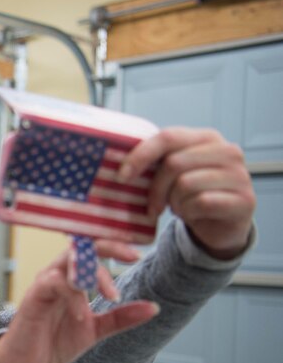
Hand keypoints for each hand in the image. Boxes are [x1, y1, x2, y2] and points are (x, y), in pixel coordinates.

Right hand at [0, 241, 158, 362]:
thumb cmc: (54, 342)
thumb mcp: (95, 330)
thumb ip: (120, 318)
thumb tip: (154, 307)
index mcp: (74, 279)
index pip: (95, 251)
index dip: (116, 247)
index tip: (137, 255)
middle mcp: (59, 275)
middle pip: (83, 246)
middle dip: (109, 247)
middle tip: (131, 257)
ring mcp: (45, 283)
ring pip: (70, 259)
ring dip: (93, 273)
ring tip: (111, 295)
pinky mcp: (34, 296)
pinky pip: (55, 283)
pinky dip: (73, 296)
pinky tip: (81, 315)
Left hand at [118, 127, 254, 259]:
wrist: (222, 224)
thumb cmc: (192, 195)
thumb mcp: (175, 174)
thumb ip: (158, 161)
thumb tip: (120, 167)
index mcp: (206, 138)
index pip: (168, 137)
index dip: (141, 155)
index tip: (122, 176)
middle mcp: (227, 151)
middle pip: (173, 164)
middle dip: (156, 189)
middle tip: (153, 206)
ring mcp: (239, 175)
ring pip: (186, 185)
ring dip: (174, 203)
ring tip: (180, 207)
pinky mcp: (243, 200)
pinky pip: (201, 203)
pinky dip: (189, 213)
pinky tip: (193, 215)